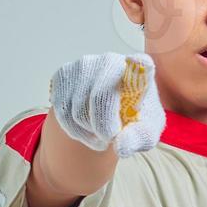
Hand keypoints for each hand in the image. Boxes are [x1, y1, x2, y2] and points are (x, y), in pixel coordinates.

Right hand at [48, 52, 164, 156]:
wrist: (109, 113)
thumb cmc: (133, 119)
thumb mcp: (145, 133)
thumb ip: (140, 139)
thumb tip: (122, 147)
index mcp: (139, 67)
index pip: (140, 64)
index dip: (135, 75)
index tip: (129, 98)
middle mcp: (111, 60)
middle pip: (99, 97)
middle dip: (102, 127)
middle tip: (108, 140)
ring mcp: (85, 64)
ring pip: (77, 107)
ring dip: (87, 132)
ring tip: (98, 137)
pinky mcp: (64, 74)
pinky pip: (62, 108)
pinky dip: (72, 128)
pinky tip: (85, 130)